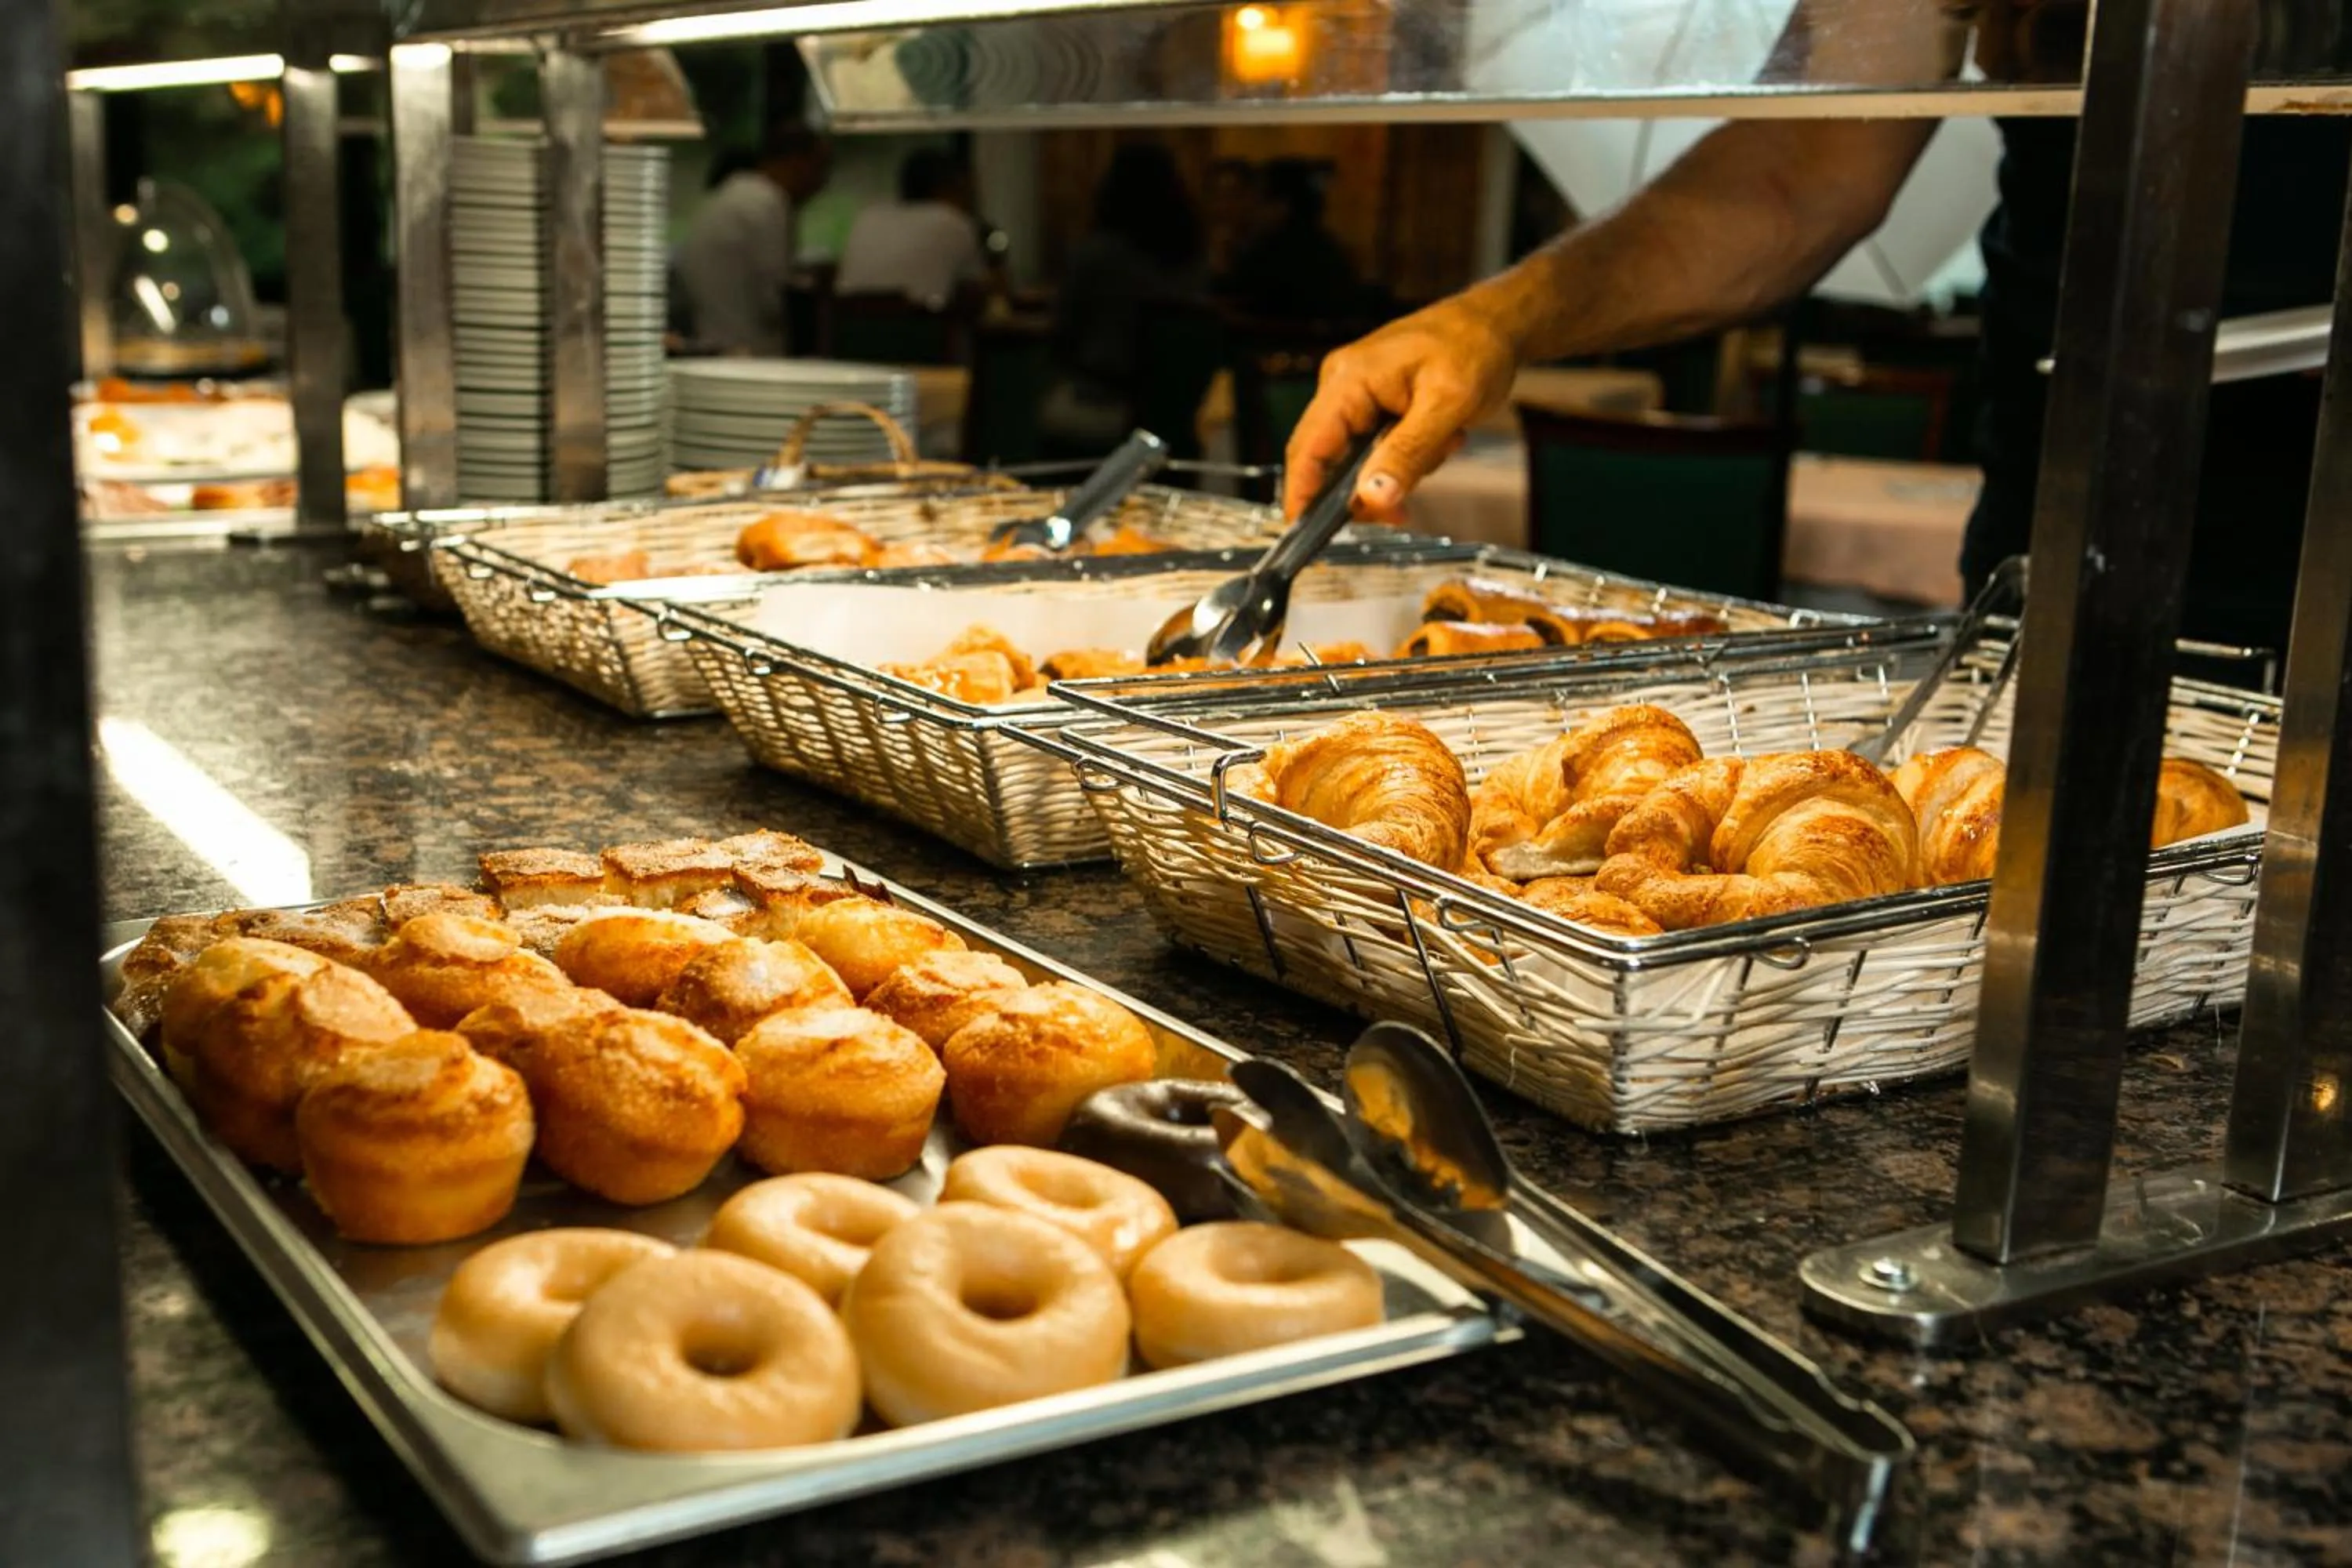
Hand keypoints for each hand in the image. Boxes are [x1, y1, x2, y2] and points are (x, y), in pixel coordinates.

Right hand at [1282, 294, 1519, 521]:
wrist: (1495, 323)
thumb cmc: (1475, 349)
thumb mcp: (1447, 406)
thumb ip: (1408, 453)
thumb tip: (1371, 498)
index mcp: (1349, 380)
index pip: (1308, 448)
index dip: (1300, 495)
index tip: (1303, 536)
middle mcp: (1342, 385)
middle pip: (1326, 459)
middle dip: (1363, 490)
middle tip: (1400, 512)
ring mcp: (1356, 394)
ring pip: (1356, 459)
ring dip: (1398, 469)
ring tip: (1443, 446)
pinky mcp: (1373, 402)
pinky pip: (1375, 447)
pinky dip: (1405, 456)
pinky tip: (1439, 439)